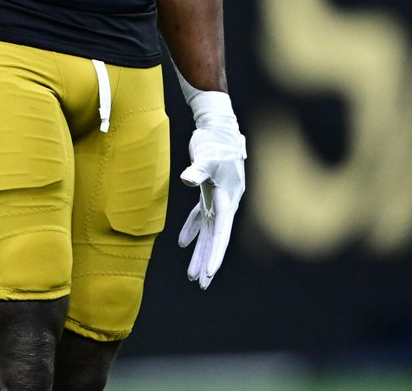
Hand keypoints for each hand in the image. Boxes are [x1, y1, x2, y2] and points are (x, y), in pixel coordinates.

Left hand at [177, 90, 245, 288]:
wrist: (219, 126)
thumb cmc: (214, 141)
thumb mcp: (207, 156)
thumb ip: (197, 169)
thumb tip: (187, 178)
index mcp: (229, 199)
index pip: (221, 233)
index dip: (215, 254)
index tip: (208, 273)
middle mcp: (227, 203)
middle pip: (217, 238)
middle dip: (208, 261)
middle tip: (201, 284)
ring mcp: (218, 198)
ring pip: (210, 231)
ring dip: (201, 251)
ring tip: (193, 276)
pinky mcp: (210, 192)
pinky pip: (202, 216)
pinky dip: (193, 228)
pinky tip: (182, 243)